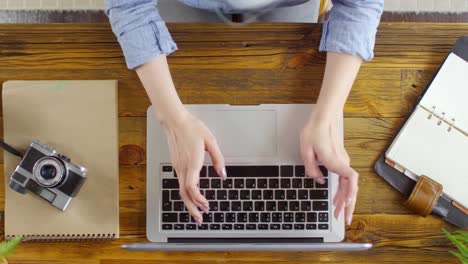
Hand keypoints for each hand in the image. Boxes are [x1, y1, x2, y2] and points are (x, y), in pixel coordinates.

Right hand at [161, 109, 225, 223]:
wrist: (174, 121)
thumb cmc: (191, 128)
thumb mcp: (210, 140)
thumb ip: (218, 158)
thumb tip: (222, 173)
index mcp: (191, 161)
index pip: (191, 186)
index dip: (198, 198)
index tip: (206, 204)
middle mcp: (182, 167)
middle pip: (184, 193)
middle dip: (192, 208)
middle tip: (200, 219)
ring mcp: (178, 167)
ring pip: (181, 190)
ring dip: (188, 204)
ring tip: (196, 214)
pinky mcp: (177, 165)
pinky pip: (180, 184)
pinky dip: (186, 195)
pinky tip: (191, 198)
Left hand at [300, 110, 358, 224]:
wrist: (323, 119)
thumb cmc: (314, 131)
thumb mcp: (305, 150)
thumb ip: (311, 168)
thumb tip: (319, 181)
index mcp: (334, 160)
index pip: (350, 178)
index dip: (350, 192)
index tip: (346, 203)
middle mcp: (342, 162)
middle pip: (350, 187)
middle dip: (348, 205)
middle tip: (344, 219)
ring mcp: (342, 162)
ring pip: (348, 186)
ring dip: (345, 201)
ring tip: (339, 213)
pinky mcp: (340, 162)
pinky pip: (344, 180)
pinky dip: (342, 192)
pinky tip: (337, 199)